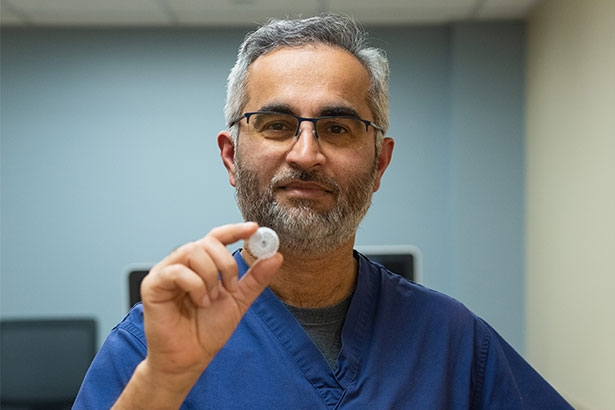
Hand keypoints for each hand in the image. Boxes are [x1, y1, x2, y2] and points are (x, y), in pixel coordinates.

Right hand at [117, 222, 281, 407]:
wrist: (191, 358)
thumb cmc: (207, 330)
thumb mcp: (239, 300)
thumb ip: (255, 278)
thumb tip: (275, 256)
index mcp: (202, 264)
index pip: (217, 237)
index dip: (235, 230)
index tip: (254, 229)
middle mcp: (183, 263)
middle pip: (207, 242)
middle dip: (226, 263)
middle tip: (230, 287)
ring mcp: (166, 272)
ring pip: (192, 251)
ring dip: (210, 276)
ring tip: (211, 299)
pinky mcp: (153, 285)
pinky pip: (177, 271)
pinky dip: (195, 286)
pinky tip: (199, 302)